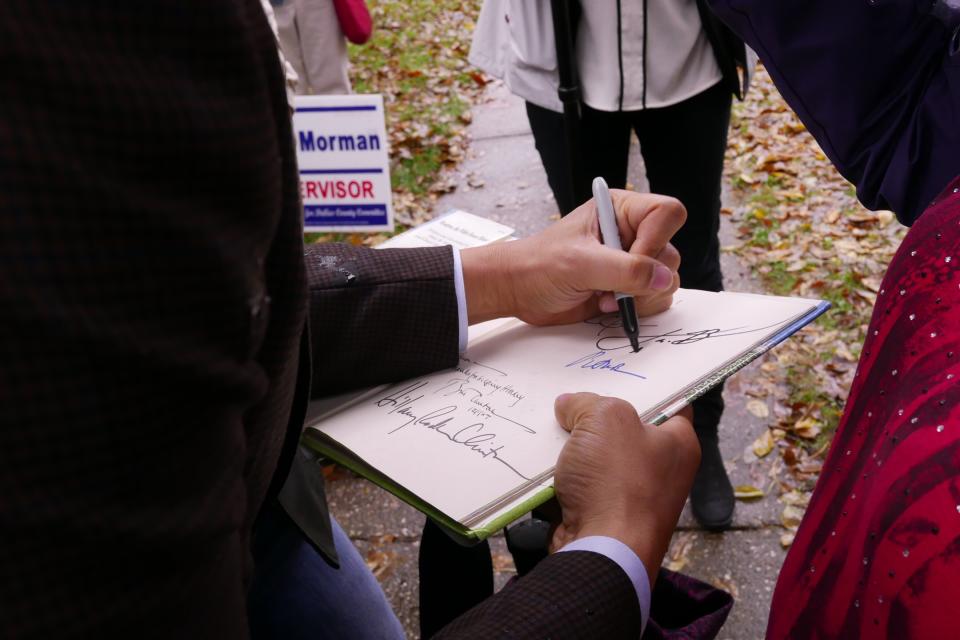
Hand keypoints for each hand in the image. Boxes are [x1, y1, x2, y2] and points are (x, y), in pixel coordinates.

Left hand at [461, 191, 684, 324]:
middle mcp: (633, 233)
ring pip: (667, 281)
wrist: (520, 290)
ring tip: (604, 297)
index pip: (667, 214)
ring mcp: (632, 262)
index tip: (629, 260)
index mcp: (622, 210)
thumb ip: (625, 269)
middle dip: (643, 277)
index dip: (656, 240)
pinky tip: (605, 305)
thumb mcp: (581, 263)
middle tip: (610, 285)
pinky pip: (655, 300)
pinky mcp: (630, 288)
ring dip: (639, 297)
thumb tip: (663, 279)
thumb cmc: (540, 265)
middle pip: (671, 253)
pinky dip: (636, 309)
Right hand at [550, 393, 698, 585]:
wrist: (601, 552)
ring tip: (551, 430)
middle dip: (595, 418)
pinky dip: (564, 478)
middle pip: (626, 430)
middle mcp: (663, 471)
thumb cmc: (617, 482)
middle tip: (572, 401)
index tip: (614, 375)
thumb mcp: (605, 418)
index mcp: (679, 443)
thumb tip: (568, 407)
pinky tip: (544, 464)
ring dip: (574, 449)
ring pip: (599, 459)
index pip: (669, 403)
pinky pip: (583, 486)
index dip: (642, 387)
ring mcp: (634, 498)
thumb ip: (586, 402)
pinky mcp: (606, 517)